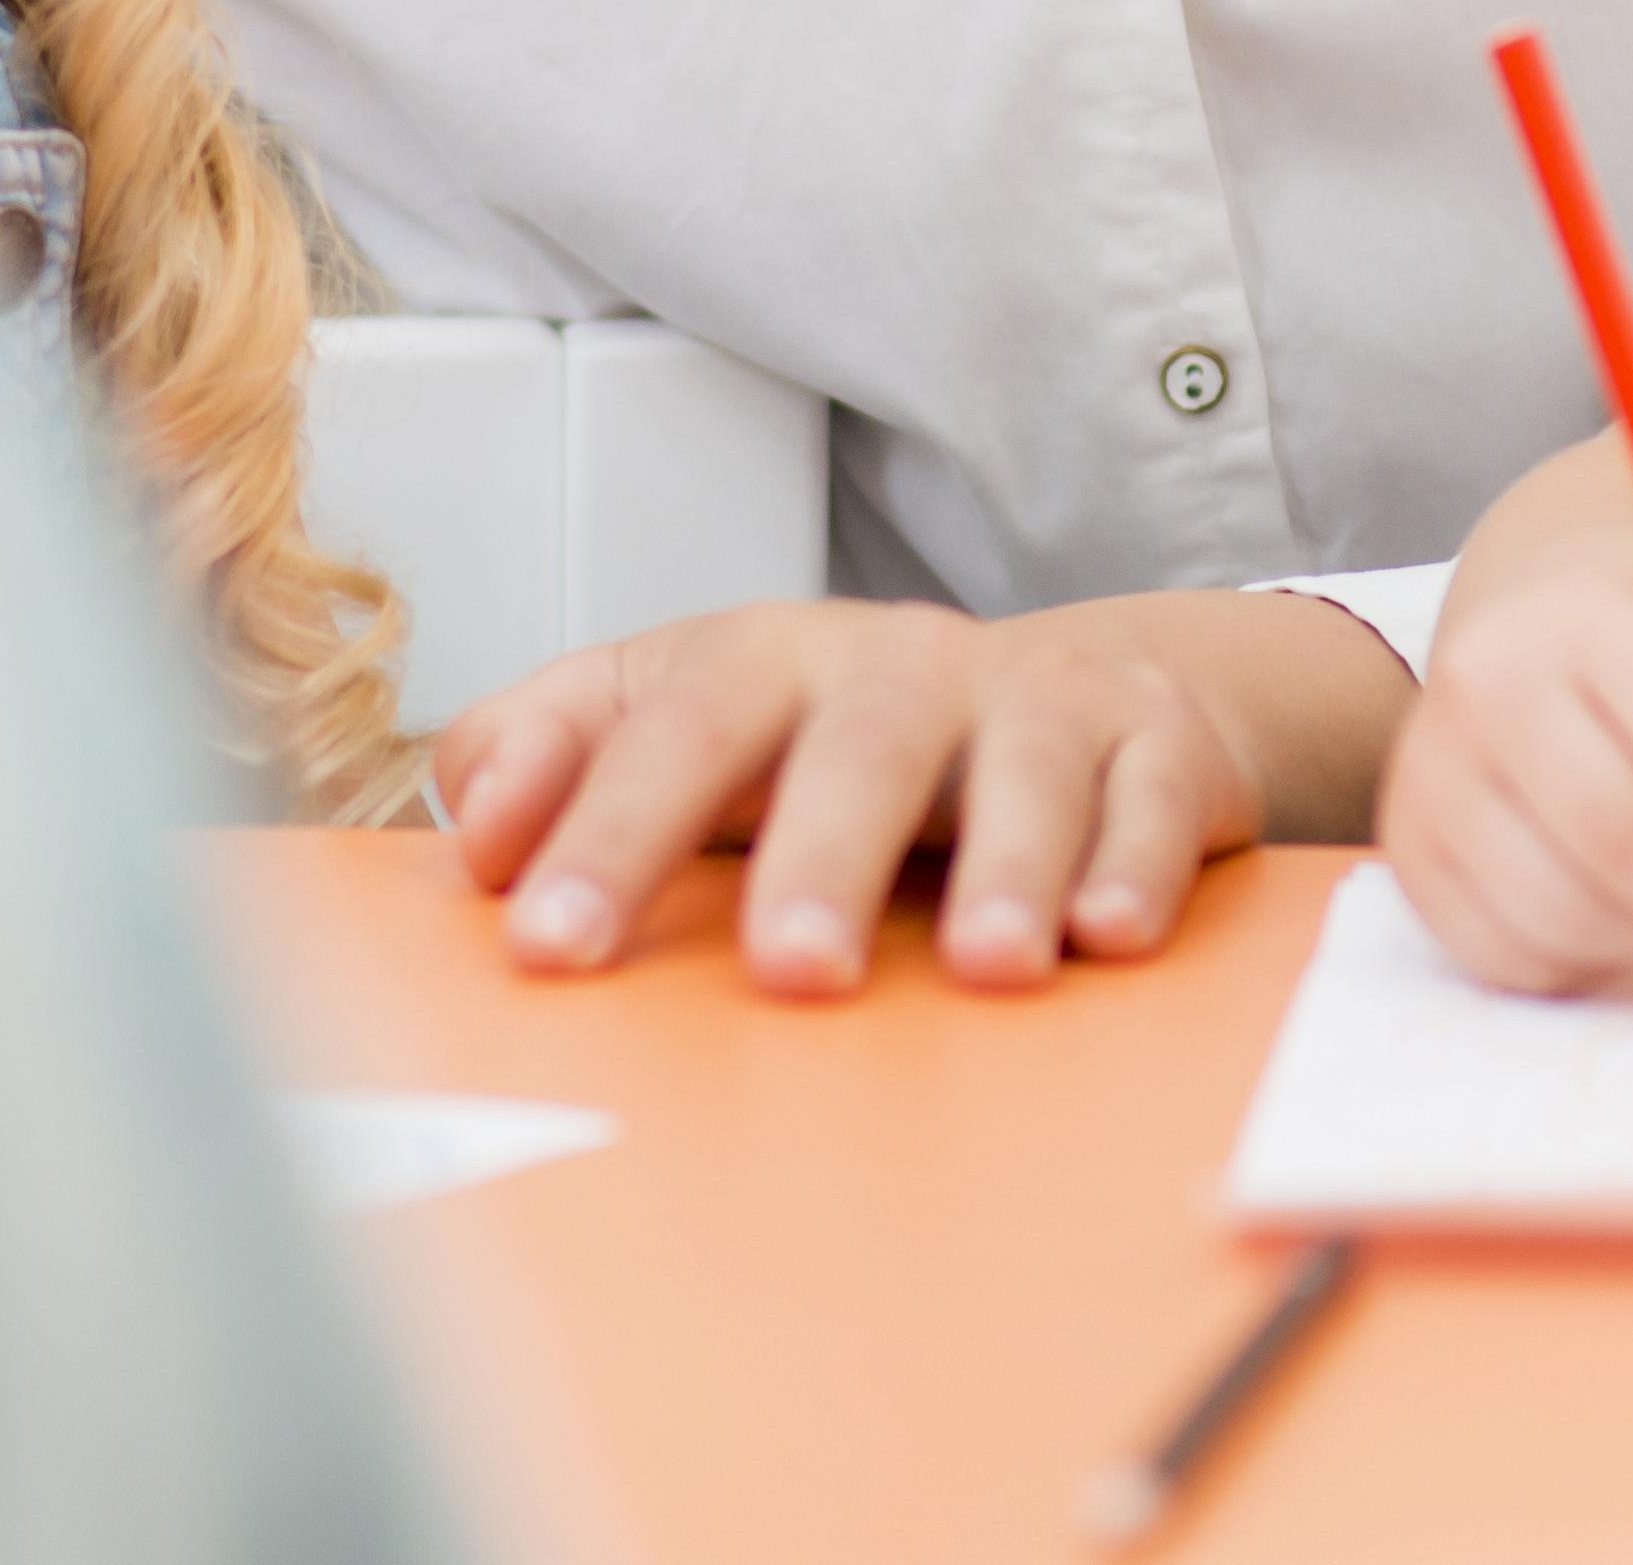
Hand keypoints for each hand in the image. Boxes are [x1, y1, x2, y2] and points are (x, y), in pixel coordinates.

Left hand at [435, 590, 1382, 997]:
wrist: (1076, 687)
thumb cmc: (840, 732)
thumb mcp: (679, 713)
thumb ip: (551, 748)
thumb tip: (474, 822)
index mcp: (769, 662)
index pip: (673, 730)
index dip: (607, 828)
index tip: (549, 945)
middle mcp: (906, 670)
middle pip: (861, 741)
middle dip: (825, 853)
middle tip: (791, 971)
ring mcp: (1040, 704)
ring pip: (1028, 767)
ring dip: (1011, 864)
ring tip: (990, 965)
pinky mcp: (1158, 749)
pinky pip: (1158, 799)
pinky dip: (1138, 863)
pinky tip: (1109, 934)